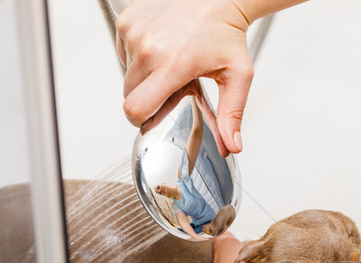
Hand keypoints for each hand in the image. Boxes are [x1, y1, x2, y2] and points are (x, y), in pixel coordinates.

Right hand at [116, 0, 253, 153]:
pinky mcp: (127, 20)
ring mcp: (135, 31)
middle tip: (172, 86)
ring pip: (127, 73)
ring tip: (170, 63)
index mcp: (175, 64)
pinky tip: (161, 47)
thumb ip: (233, 115)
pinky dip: (138, 55)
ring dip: (145, 76)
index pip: (136, 108)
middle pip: (129, 95)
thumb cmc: (227, 33)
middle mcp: (149, 47)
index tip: (152, 118)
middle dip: (147, 98)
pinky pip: (123, 52)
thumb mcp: (237, 77)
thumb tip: (233, 145)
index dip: (141, 120)